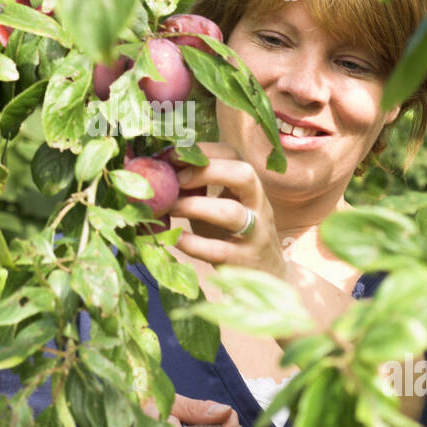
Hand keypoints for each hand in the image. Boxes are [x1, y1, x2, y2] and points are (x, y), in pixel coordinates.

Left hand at [171, 141, 290, 278]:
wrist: (266, 275)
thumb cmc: (232, 234)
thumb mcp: (217, 206)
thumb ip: (197, 189)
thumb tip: (160, 172)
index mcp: (248, 186)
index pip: (233, 154)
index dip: (203, 151)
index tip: (173, 156)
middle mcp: (258, 205)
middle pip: (243, 175)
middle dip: (207, 171)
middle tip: (176, 181)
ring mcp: (255, 233)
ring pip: (232, 213)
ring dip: (196, 206)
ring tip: (170, 208)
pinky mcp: (244, 261)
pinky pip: (219, 250)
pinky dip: (193, 244)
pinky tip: (175, 239)